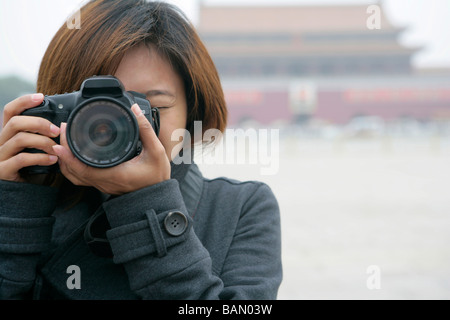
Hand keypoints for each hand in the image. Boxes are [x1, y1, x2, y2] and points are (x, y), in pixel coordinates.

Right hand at [0, 94, 59, 182]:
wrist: (20, 193)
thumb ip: (41, 136)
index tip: (41, 97)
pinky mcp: (3, 170)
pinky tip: (53, 160)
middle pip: (15, 122)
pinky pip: (22, 159)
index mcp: (8, 133)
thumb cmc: (30, 168)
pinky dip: (41, 158)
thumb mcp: (35, 149)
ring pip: (19, 139)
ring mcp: (0, 156)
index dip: (24, 101)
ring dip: (43, 141)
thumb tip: (62, 124)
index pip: (10, 110)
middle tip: (57, 130)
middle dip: (39, 123)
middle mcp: (0, 141)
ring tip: (56, 148)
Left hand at [53, 104, 170, 194]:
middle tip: (63, 131)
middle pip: (72, 171)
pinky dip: (72, 166)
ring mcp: (102, 185)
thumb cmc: (157, 176)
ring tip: (64, 141)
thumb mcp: (156, 151)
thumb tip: (135, 110)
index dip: (67, 155)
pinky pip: (81, 177)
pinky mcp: (103, 184)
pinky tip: (73, 155)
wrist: (158, 195)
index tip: (61, 140)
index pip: (81, 168)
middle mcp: (104, 182)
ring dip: (65, 160)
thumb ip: (145, 130)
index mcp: (114, 174)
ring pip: (74, 176)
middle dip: (62, 152)